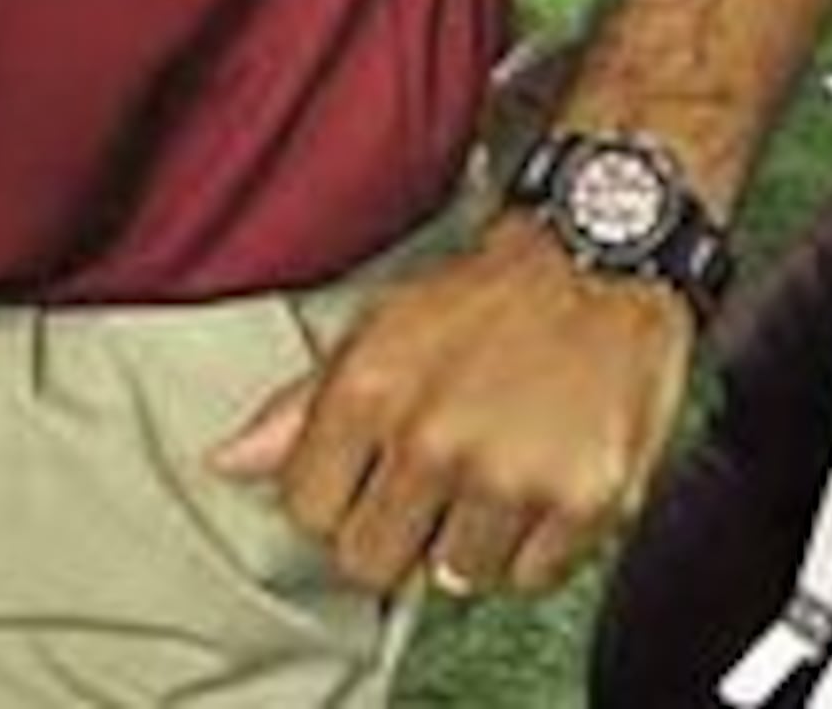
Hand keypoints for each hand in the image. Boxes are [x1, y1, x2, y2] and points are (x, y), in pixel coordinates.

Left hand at [208, 221, 691, 599]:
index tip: (368, 478)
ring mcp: (510, 476)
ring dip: (470, 540)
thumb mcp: (381, 325)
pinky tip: (541, 482)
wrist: (604, 252)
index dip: (336, 499)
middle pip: (371, 562)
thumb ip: (302, 405)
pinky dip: (535, 546)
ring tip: (495, 471)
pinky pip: (530, 578)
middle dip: (396, 532)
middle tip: (434, 483)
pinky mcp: (583, 502)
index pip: (307, 511)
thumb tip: (226, 464)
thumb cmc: (491, 293)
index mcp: (370, 391)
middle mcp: (434, 440)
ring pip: (454, 578)